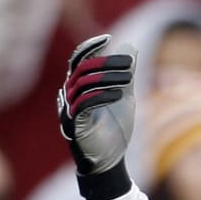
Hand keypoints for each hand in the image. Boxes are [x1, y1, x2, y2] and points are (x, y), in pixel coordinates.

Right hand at [57, 34, 135, 199]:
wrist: (110, 161)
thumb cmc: (114, 128)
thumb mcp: (125, 96)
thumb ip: (126, 74)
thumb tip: (131, 47)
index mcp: (79, 86)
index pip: (78, 60)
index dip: (89, 47)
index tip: (107, 37)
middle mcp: (70, 95)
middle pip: (81, 69)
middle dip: (105, 63)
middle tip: (129, 63)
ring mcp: (69, 110)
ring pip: (82, 85)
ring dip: (107, 78)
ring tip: (128, 78)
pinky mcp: (73, 125)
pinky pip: (83, 105)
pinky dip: (101, 97)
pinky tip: (119, 94)